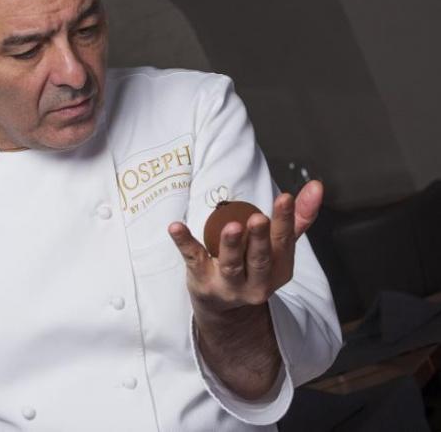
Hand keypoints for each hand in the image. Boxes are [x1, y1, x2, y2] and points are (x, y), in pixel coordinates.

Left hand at [168, 180, 322, 315]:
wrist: (223, 307)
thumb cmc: (254, 266)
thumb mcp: (279, 247)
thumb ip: (298, 218)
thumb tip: (318, 186)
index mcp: (278, 269)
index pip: (284, 241)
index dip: (285, 219)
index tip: (285, 197)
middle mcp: (256, 281)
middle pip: (259, 258)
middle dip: (259, 238)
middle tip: (258, 218)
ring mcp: (228, 284)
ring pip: (230, 264)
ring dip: (230, 245)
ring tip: (231, 227)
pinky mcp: (201, 280)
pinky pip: (192, 259)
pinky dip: (184, 242)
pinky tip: (176, 227)